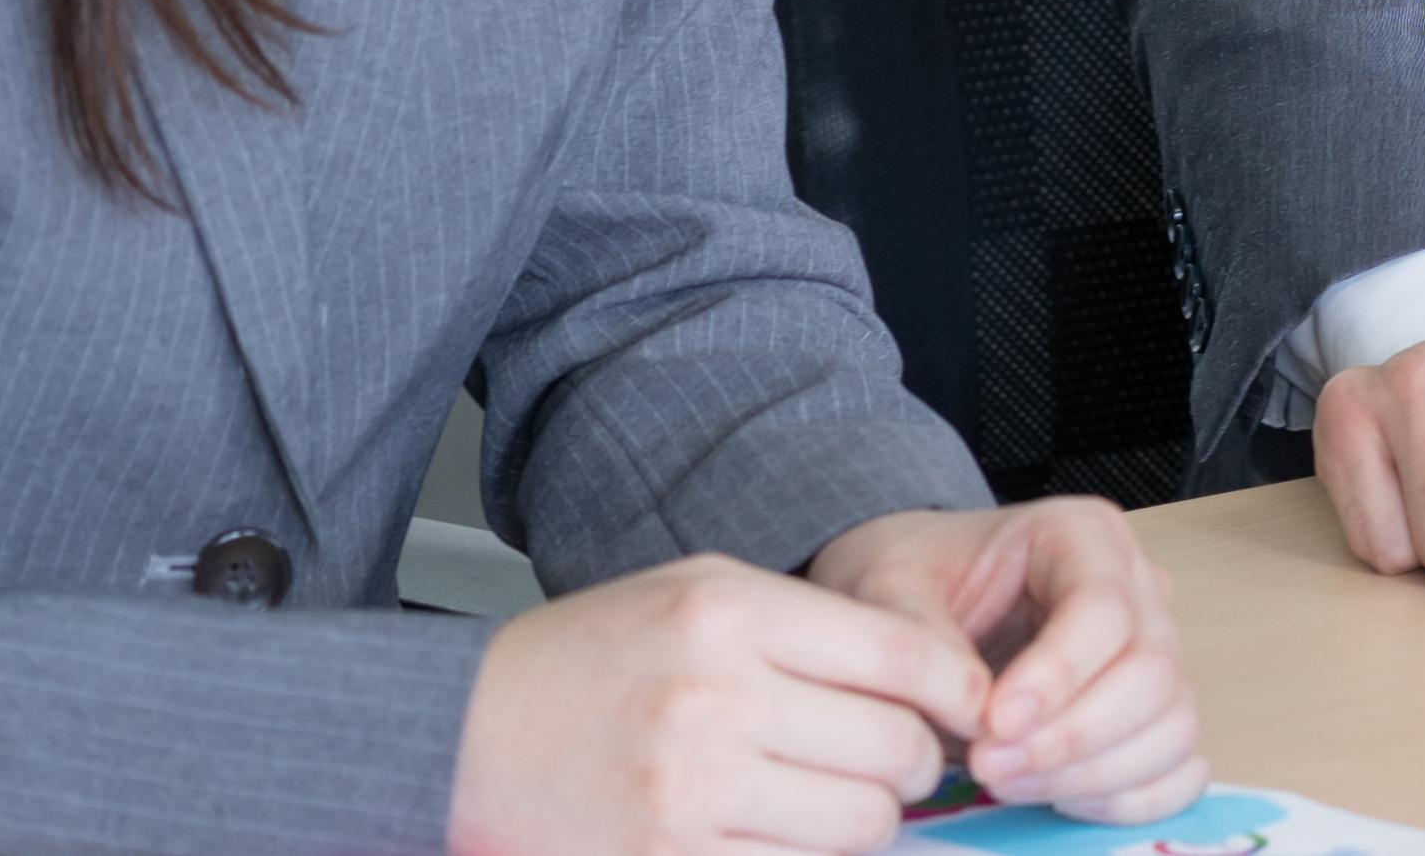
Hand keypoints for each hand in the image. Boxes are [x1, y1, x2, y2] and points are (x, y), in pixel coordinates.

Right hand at [447, 551, 984, 855]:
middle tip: (895, 761)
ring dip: (866, 820)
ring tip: (831, 799)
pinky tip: (781, 835)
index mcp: (729, 615)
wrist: (458, 738)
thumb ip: (815, 624)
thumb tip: (935, 678)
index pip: (904, 657)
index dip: (958, 689)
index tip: (967, 706)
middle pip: (895, 749)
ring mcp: (687, 795)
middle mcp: (713, 702)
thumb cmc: (591, 657)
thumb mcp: (701, 593)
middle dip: (914, 762)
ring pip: (859, 825)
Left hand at [808, 501, 1204, 825]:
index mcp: (1083, 534)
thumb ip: (924, 640)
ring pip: (1173, 725)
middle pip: (1152, 673)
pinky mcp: (1154, 714)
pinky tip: (1060, 797)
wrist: (920, 595)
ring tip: (1008, 781)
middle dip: (1071, 737)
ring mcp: (1156, 653)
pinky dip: (1130, 799)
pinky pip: (1181, 768)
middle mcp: (1138, 589)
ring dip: (1093, 774)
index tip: (994, 723)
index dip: (1058, 676)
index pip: (1105, 608)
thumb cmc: (915, 581)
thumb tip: (978, 710)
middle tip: (986, 764)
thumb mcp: (890, 589)